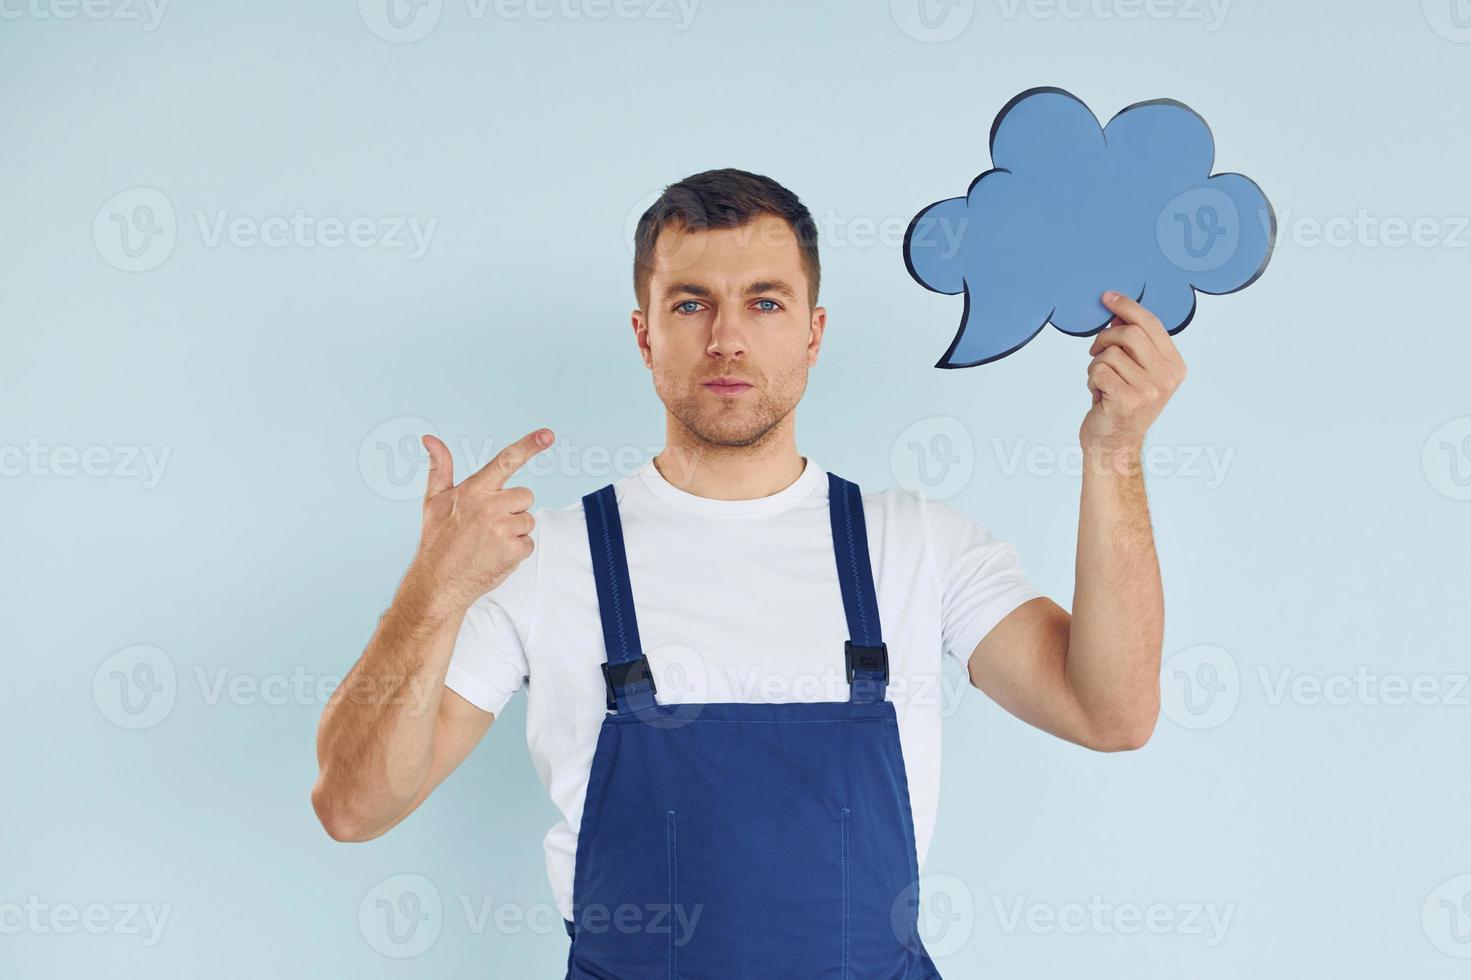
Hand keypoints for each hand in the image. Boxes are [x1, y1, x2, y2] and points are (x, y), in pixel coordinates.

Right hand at [408, 428, 554, 612]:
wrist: (438, 582)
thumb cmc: (437, 539)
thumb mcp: (434, 500)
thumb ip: (440, 467)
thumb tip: (430, 439)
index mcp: (473, 490)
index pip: (505, 461)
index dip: (528, 445)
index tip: (547, 435)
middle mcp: (489, 507)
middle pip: (525, 495)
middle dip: (513, 508)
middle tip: (489, 523)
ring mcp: (503, 529)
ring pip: (527, 520)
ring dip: (514, 530)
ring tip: (488, 541)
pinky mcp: (513, 550)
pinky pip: (528, 543)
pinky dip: (515, 550)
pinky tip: (495, 554)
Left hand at [1080, 291, 1187, 461]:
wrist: (1114, 445)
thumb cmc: (1121, 405)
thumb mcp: (1136, 372)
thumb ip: (1133, 345)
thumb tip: (1118, 314)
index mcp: (1175, 367)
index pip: (1152, 324)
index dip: (1128, 307)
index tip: (1108, 297)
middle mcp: (1167, 378)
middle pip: (1130, 334)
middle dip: (1105, 338)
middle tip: (1095, 351)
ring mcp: (1149, 390)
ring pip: (1110, 354)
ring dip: (1096, 366)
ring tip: (1102, 383)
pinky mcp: (1128, 400)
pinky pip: (1099, 370)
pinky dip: (1091, 379)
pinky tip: (1098, 394)